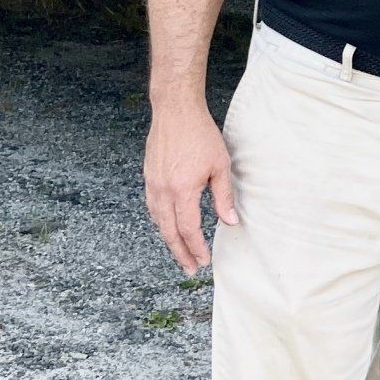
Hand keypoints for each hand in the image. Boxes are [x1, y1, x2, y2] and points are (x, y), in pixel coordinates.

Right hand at [144, 101, 239, 271]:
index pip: (188, 228)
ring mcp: (153, 184)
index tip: (204, 260)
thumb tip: (230, 222)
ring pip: (158, 221)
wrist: (175, 110)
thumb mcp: (220, 165)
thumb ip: (224, 196)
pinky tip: (169, 227)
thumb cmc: (200, 134)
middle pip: (169, 231)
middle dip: (180, 253)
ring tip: (181, 253)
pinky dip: (161, 222)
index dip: (196, 247)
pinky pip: (153, 207)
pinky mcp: (149, 177)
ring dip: (169, 240)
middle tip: (191, 269)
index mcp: (182, 189)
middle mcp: (163, 190)